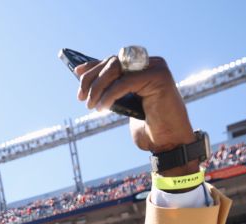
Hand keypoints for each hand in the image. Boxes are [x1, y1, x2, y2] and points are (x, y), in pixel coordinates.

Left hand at [73, 54, 195, 156]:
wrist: (168, 142)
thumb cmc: (147, 126)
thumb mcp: (124, 104)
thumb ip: (113, 89)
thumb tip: (86, 78)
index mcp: (145, 67)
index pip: (115, 60)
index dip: (94, 65)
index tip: (77, 72)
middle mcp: (152, 64)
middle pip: (114, 62)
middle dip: (92, 78)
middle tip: (80, 96)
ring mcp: (156, 69)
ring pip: (117, 68)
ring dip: (98, 86)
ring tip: (90, 104)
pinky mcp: (159, 78)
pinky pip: (125, 82)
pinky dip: (110, 94)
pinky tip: (102, 107)